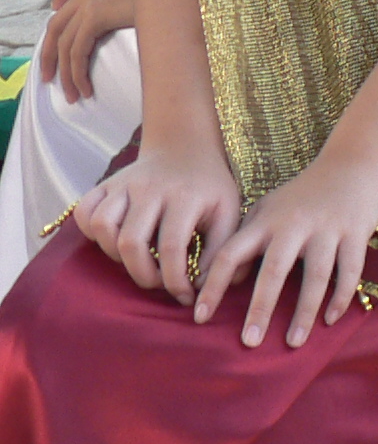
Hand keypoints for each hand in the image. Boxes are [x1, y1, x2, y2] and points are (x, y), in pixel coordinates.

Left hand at [40, 0, 133, 102]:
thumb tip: (142, 16)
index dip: (59, 0)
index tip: (55, 10)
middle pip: (57, 23)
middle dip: (49, 54)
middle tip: (49, 76)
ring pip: (64, 43)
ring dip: (65, 73)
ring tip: (72, 95)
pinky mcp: (95, 16)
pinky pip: (77, 51)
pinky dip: (77, 73)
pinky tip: (85, 89)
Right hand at [76, 137, 240, 306]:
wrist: (186, 148)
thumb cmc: (210, 188)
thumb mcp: (228, 213)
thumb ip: (220, 251)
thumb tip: (203, 289)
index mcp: (185, 196)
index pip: (172, 247)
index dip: (175, 280)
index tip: (184, 295)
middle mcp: (151, 188)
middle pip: (131, 242)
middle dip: (142, 274)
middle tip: (158, 282)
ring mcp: (125, 184)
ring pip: (102, 225)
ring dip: (114, 254)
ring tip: (137, 260)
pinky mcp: (106, 183)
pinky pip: (84, 211)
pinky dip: (91, 232)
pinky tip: (114, 239)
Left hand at [193, 149, 377, 346]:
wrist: (353, 164)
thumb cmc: (304, 193)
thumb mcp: (269, 208)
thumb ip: (246, 238)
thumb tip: (225, 279)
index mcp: (266, 220)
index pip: (230, 254)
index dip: (213, 286)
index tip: (200, 317)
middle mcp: (294, 225)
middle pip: (273, 272)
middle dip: (260, 309)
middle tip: (249, 342)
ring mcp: (327, 229)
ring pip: (315, 277)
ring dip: (304, 312)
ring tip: (294, 342)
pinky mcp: (356, 233)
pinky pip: (349, 271)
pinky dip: (340, 297)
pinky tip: (330, 319)